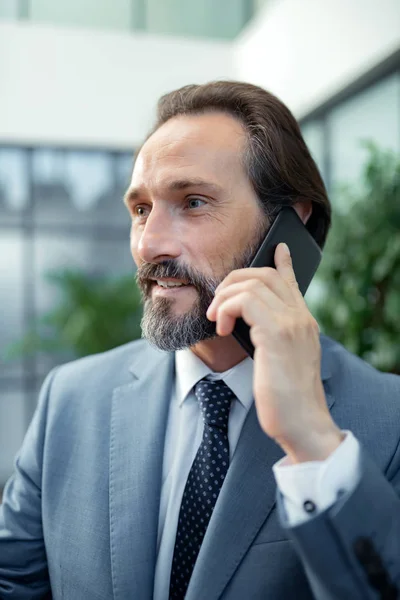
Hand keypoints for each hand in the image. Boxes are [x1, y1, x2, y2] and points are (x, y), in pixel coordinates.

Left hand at [206, 243, 342, 462]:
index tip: (279, 249)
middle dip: (233, 280)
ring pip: (252, 284)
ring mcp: (291, 323)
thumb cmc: (288, 399)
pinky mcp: (276, 334)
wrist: (302, 422)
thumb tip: (251, 327)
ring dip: (224, 296)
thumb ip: (273, 338)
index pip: (292, 282)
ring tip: (216, 317)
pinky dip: (226, 309)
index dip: (283, 263)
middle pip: (265, 275)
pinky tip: (221, 327)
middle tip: (217, 302)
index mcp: (303, 323)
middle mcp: (300, 317)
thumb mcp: (282, 362)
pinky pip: (245, 302)